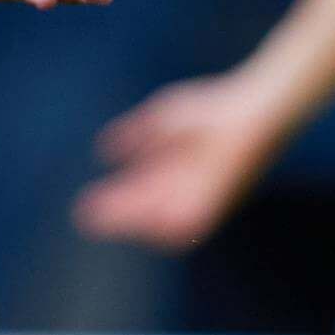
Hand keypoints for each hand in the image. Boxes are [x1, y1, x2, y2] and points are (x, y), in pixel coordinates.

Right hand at [74, 72, 286, 250]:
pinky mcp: (215, 203)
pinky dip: (166, 225)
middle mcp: (178, 189)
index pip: (131, 195)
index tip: (84, 208)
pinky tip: (149, 220)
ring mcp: (196, 197)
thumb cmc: (209, 110)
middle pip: (141, 211)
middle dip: (116, 216)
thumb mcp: (163, 117)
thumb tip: (105, 151)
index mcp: (164, 172)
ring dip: (136, 222)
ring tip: (111, 217)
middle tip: (88, 217)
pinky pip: (186, 224)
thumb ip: (137, 133)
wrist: (250, 110)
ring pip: (160, 223)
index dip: (109, 203)